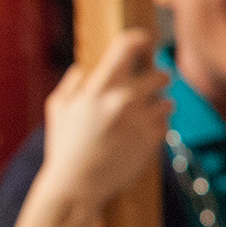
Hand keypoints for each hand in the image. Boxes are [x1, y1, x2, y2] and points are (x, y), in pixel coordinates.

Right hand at [39, 30, 172, 211]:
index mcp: (99, 87)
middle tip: (150, 88)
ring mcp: (141, 119)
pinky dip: (158, 126)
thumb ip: (72, 84)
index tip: (145, 42)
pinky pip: (166, 123)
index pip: (129, 45)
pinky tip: (141, 135)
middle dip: (157, 80)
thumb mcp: (58, 109)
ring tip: (142, 118)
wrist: (77, 187)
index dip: (140, 39)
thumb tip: (84, 68)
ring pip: (167, 101)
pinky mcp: (153, 139)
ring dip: (158, 106)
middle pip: (161, 74)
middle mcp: (123, 99)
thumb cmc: (64, 148)